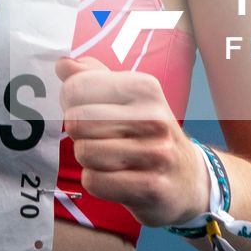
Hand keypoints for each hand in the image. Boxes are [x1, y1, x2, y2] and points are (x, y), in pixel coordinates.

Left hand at [55, 55, 208, 229]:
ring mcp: (155, 153)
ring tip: (109, 158)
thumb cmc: (147, 133)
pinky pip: (95, 181)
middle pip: (76, 121)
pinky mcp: (151, 187)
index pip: (77, 87)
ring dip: (88, 159)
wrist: (188, 179)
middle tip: (98, 138)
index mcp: (144, 87)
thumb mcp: (127, 98)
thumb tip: (63, 64)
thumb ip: (93, 77)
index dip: (70, 102)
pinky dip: (96, 181)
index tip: (87, 110)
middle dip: (78, 133)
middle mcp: (152, 117)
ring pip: (84, 152)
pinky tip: (115, 177)